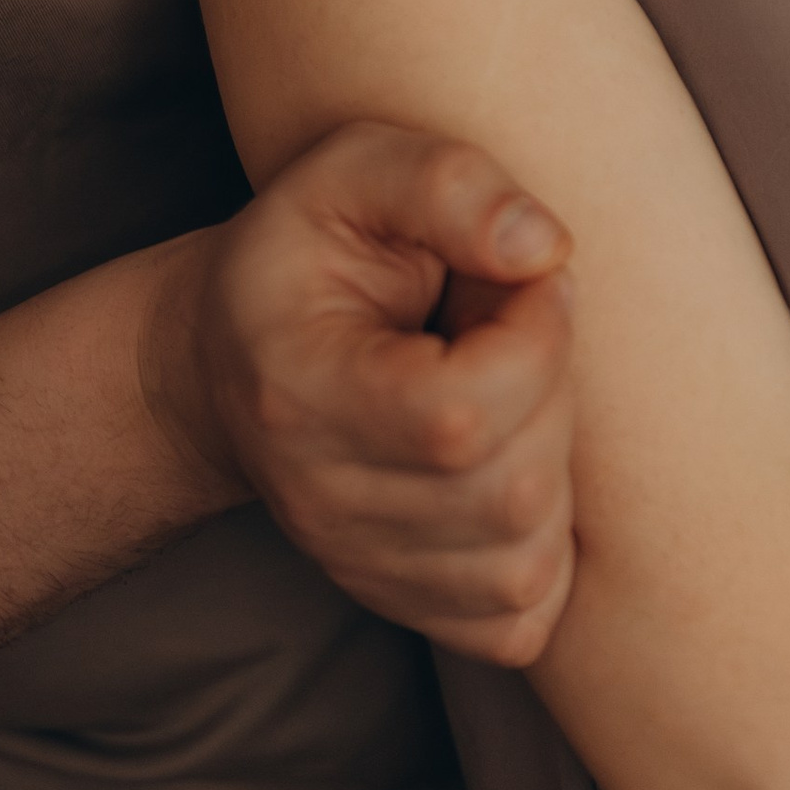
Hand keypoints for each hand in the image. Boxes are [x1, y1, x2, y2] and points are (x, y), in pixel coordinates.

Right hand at [147, 120, 577, 662]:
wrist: (235, 354)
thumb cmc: (309, 253)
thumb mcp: (355, 171)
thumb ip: (449, 187)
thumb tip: (546, 250)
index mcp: (297, 392)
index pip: (459, 416)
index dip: (535, 337)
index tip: (525, 277)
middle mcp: (319, 501)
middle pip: (509, 491)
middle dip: (551, 389)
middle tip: (513, 324)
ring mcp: (357, 564)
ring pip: (526, 560)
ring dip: (554, 461)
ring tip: (507, 390)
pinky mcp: (401, 601)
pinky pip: (520, 618)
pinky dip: (547, 544)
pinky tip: (511, 460)